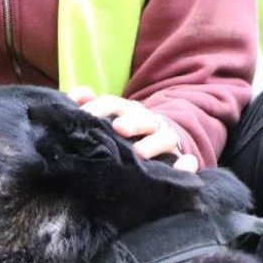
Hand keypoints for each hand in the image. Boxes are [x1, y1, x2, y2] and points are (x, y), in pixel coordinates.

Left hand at [67, 86, 198, 172]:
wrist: (163, 138)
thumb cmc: (128, 132)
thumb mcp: (110, 118)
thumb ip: (91, 108)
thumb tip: (75, 95)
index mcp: (127, 111)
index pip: (113, 104)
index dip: (101, 107)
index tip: (85, 115)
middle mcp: (147, 121)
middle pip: (139, 117)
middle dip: (130, 121)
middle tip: (118, 128)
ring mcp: (165, 138)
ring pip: (163, 137)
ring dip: (153, 142)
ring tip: (140, 152)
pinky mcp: (180, 157)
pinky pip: (187, 160)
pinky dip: (187, 163)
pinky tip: (184, 167)